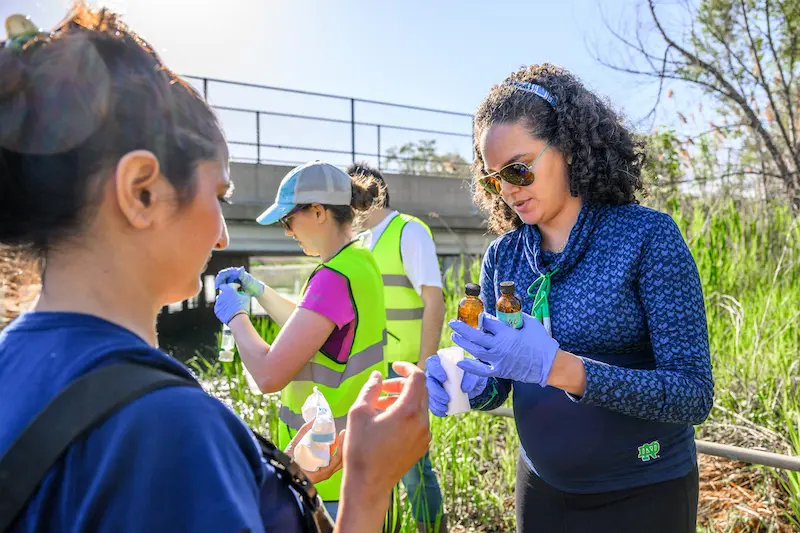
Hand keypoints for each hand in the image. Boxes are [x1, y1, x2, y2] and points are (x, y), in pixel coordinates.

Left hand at [213, 284, 249, 324]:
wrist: (237, 319)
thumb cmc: (243, 307)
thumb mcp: (246, 298)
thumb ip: (242, 292)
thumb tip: (242, 291)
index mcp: (228, 290)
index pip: (228, 285)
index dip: (233, 286)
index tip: (237, 288)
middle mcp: (221, 295)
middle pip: (223, 292)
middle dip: (228, 293)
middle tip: (233, 296)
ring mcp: (218, 303)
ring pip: (220, 300)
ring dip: (225, 300)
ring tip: (231, 304)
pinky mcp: (216, 310)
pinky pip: (219, 307)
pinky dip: (223, 307)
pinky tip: (228, 310)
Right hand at [215, 266, 264, 296]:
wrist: (257, 290)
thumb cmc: (254, 285)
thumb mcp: (248, 281)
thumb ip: (243, 275)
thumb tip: (240, 269)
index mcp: (236, 272)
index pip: (223, 273)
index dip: (219, 279)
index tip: (217, 286)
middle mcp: (234, 274)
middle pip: (222, 277)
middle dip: (219, 283)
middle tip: (218, 290)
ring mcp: (233, 279)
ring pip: (223, 281)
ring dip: (221, 286)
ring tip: (221, 292)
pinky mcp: (234, 283)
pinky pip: (226, 285)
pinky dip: (225, 289)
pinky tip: (224, 294)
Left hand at [284, 420, 344, 484]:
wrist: (283, 467)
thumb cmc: (290, 457)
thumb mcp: (299, 440)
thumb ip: (306, 429)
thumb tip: (315, 417)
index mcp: (322, 459)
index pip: (336, 450)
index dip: (340, 440)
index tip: (341, 430)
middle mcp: (326, 465)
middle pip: (341, 454)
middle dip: (345, 442)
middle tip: (345, 431)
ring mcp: (327, 470)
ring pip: (341, 458)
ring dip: (344, 445)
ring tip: (344, 435)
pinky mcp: (325, 473)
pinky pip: (336, 462)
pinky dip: (340, 452)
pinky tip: (341, 444)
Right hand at [342, 362, 429, 495]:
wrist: (368, 485)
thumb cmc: (360, 448)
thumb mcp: (359, 413)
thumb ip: (370, 389)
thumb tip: (378, 375)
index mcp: (409, 411)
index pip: (418, 378)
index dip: (406, 367)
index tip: (393, 366)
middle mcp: (422, 422)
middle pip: (419, 391)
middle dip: (401, 384)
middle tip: (381, 388)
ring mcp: (424, 436)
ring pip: (418, 407)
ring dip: (402, 400)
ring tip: (379, 406)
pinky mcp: (422, 446)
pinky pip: (418, 422)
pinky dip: (405, 415)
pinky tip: (387, 422)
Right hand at [424, 353, 486, 416]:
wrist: (474, 389)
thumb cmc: (472, 377)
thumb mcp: (474, 375)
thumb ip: (471, 378)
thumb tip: (464, 387)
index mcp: (441, 363)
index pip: (432, 362)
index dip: (435, 370)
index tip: (444, 379)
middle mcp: (435, 374)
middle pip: (429, 380)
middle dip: (435, 391)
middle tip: (446, 398)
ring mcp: (434, 386)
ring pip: (429, 393)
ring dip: (435, 401)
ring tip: (445, 407)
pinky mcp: (435, 397)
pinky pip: (432, 403)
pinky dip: (436, 409)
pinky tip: (443, 412)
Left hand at [450, 313, 558, 386]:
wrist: (549, 364)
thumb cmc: (542, 342)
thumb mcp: (531, 323)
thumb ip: (517, 317)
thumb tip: (507, 311)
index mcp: (507, 333)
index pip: (488, 323)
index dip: (481, 318)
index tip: (477, 315)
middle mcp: (500, 347)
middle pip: (476, 336)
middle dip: (463, 328)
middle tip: (453, 323)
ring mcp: (498, 360)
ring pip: (475, 351)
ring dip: (463, 343)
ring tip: (454, 336)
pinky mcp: (499, 371)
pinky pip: (481, 370)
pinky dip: (470, 366)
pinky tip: (460, 361)